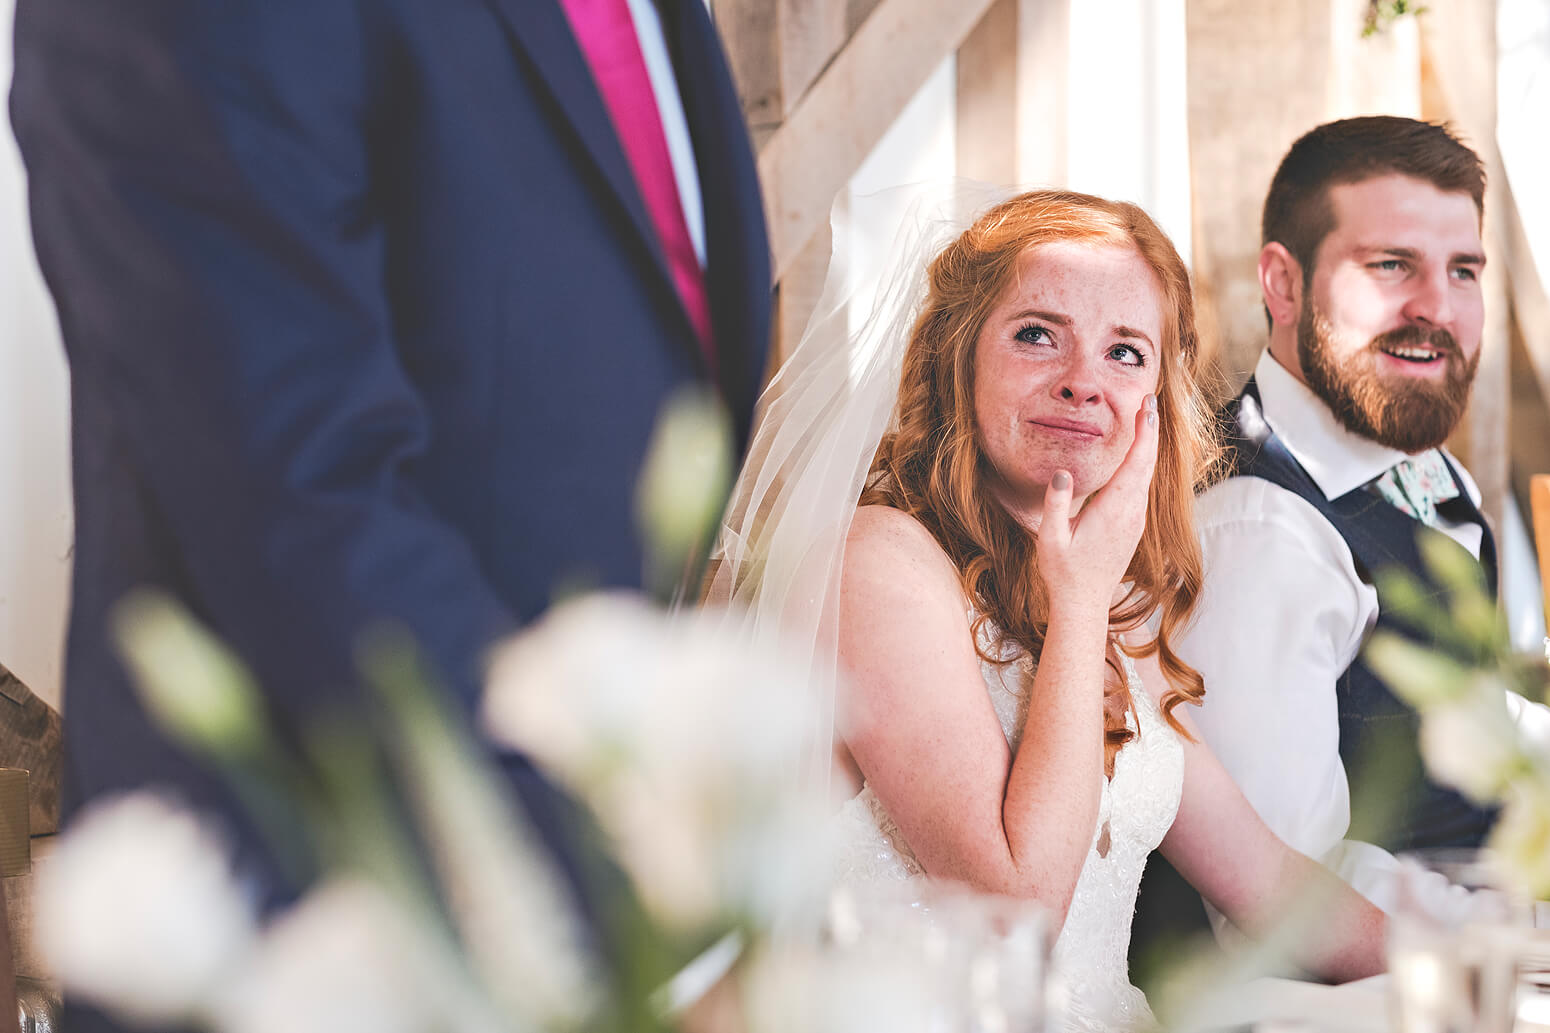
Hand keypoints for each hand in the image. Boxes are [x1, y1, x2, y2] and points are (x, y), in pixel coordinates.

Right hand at [1036, 394, 1158, 617]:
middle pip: (1147, 464)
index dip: (1143, 432)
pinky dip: (1143, 464)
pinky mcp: (1132, 525)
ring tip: (1145, 419)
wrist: (1085, 603)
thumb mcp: (1050, 539)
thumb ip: (1056, 504)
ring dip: (1148, 446)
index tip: (1145, 406)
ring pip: (1147, 475)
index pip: (1135, 463)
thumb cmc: (1064, 572)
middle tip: (1148, 399)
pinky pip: (1142, 487)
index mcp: (1113, 510)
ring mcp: (1135, 520)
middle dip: (1150, 429)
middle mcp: (1131, 513)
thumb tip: (1062, 472)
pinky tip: (1138, 455)